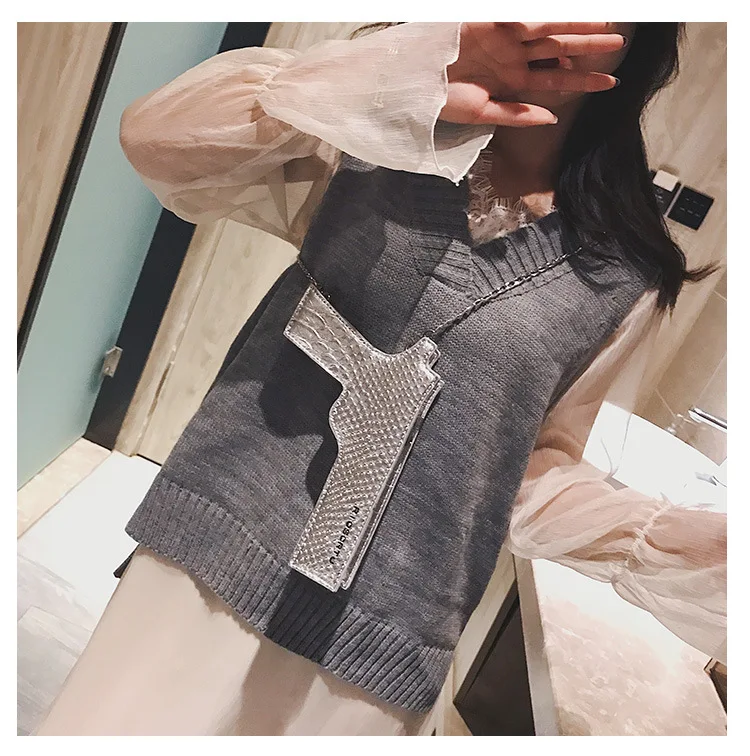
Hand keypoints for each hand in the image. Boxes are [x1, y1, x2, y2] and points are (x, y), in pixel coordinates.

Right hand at [440, 22, 626, 127]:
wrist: (412, 82)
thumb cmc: (441, 101)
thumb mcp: (482, 113)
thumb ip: (517, 115)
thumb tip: (551, 118)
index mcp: (512, 80)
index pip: (555, 78)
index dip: (583, 80)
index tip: (611, 83)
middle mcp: (513, 56)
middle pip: (559, 49)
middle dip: (589, 47)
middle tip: (619, 43)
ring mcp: (504, 36)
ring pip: (549, 29)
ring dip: (577, 26)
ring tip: (607, 24)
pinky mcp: (492, 20)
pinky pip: (525, 16)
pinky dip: (548, 16)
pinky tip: (570, 16)